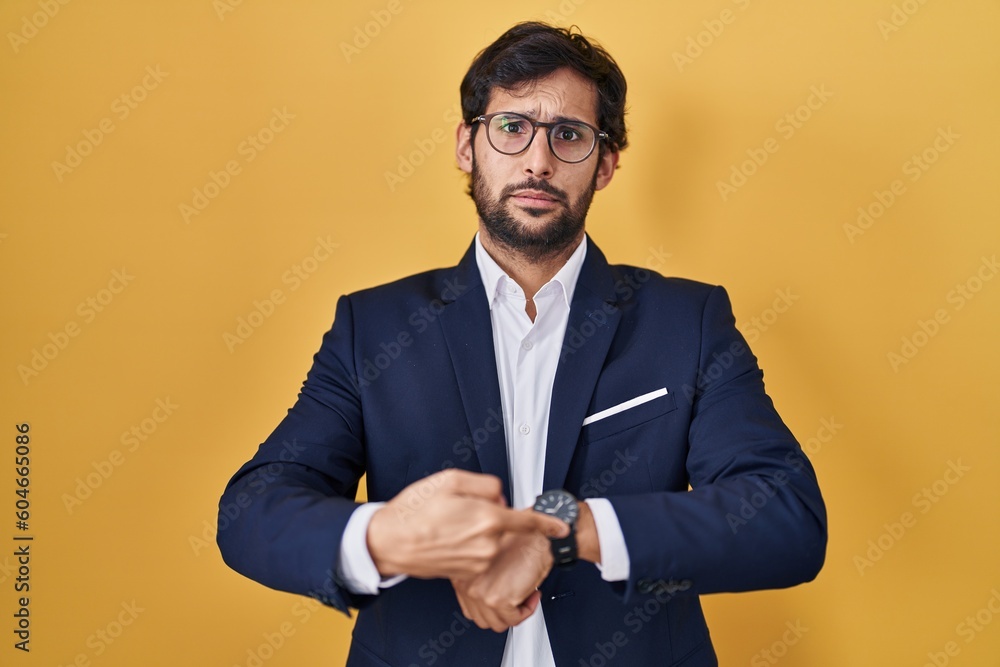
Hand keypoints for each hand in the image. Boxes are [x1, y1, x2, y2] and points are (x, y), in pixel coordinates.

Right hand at [367, 469, 567, 578]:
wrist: (390, 543)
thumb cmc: (414, 512)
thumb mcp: (450, 481)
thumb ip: (485, 484)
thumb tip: (499, 496)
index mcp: (487, 520)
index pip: (528, 521)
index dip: (548, 523)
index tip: (561, 526)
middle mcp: (487, 545)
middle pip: (504, 527)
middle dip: (490, 516)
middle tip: (461, 511)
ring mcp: (478, 563)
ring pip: (491, 541)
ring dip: (479, 532)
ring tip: (449, 525)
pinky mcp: (468, 574)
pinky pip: (479, 555)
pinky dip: (470, 546)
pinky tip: (448, 539)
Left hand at [451, 522, 553, 631]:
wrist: (530, 533)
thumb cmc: (515, 539)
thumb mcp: (492, 558)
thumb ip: (485, 579)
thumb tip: (496, 595)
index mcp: (463, 575)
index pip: (470, 608)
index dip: (490, 606)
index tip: (503, 598)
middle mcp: (467, 586)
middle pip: (482, 618)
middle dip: (502, 612)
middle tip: (515, 600)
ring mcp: (480, 593)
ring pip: (497, 623)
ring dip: (514, 613)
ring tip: (525, 596)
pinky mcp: (497, 599)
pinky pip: (514, 619)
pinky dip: (526, 610)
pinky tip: (532, 595)